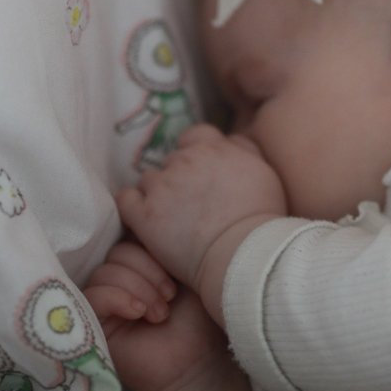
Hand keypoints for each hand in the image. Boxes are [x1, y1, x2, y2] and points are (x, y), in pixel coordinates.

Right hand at [84, 239, 232, 390]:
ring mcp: (106, 299)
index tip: (178, 270)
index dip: (152, 247)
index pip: (131, 235)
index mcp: (143, 262)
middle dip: (148, 270)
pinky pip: (93, 296)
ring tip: (161, 312)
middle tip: (171, 295)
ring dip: (138, 289)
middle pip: (118, 252)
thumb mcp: (189, 274)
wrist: (197, 364)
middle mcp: (121, 278)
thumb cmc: (198, 320)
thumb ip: (171, 247)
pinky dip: (119, 299)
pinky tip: (140, 313)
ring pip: (106, 272)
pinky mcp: (94, 323)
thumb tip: (157, 217)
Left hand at [116, 126, 287, 320]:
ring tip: (172, 218)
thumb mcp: (264, 172)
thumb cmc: (259, 218)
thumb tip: (230, 140)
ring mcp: (161, 186)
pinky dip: (132, 205)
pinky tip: (143, 218)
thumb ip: (244, 149)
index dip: (195, 151)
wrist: (241, 255)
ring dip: (158, 193)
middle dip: (180, 177)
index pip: (194, 135)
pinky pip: (126, 199)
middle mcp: (184, 161)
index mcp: (213, 148)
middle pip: (173, 160)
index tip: (201, 172)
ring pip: (149, 179)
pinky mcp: (144, 214)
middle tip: (193, 204)